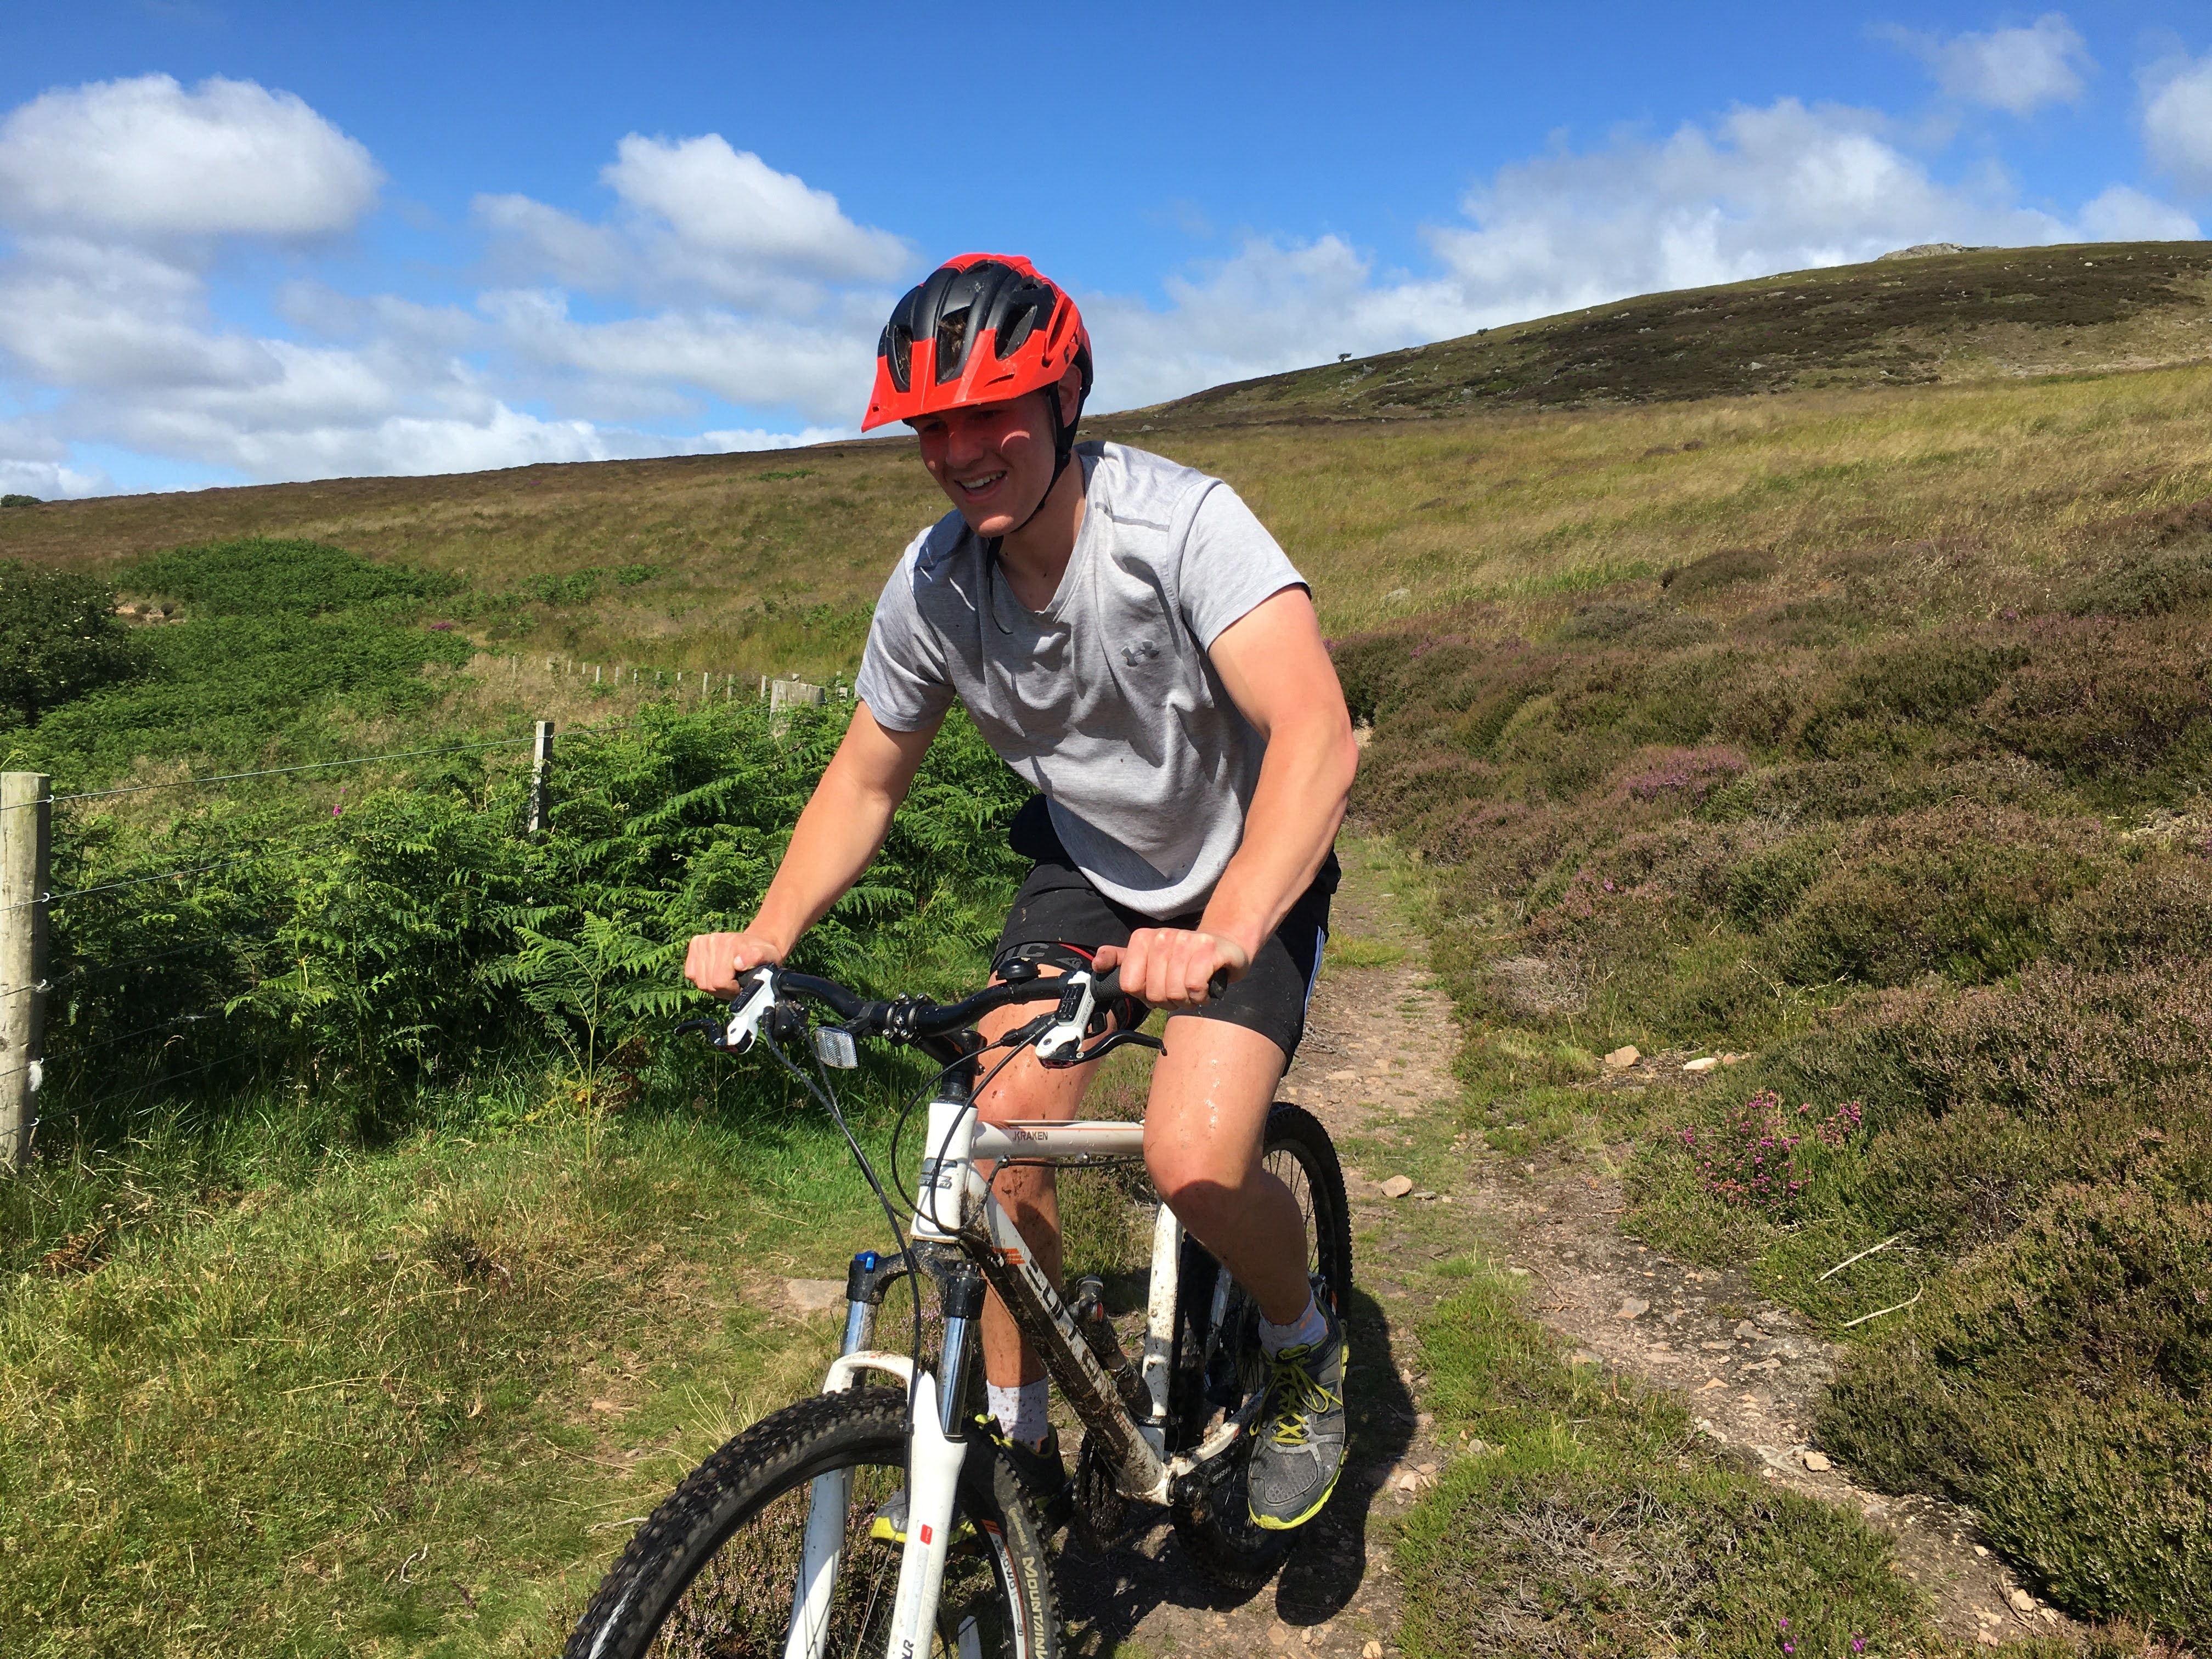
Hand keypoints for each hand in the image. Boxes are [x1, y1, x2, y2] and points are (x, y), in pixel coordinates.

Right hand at [684, 930, 783, 996]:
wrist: (753, 944)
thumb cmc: (762, 955)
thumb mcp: (770, 957)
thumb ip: (759, 958)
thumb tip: (738, 963)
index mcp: (731, 943)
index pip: (721, 982)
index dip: (732, 989)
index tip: (741, 984)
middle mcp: (713, 939)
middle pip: (709, 984)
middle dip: (723, 989)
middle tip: (735, 983)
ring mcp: (702, 941)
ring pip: (700, 982)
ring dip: (713, 986)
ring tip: (727, 978)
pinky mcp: (694, 945)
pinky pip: (691, 974)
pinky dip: (702, 979)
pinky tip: (714, 974)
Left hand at [1093, 928, 1250, 1010]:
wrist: (1224, 946)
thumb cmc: (1184, 960)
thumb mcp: (1148, 959)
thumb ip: (1121, 961)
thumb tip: (1097, 963)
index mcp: (1142, 938)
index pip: (1130, 986)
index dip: (1145, 995)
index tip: (1158, 986)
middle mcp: (1162, 936)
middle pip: (1153, 993)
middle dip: (1168, 1000)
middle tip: (1179, 989)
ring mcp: (1186, 940)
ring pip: (1174, 992)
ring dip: (1187, 1000)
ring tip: (1193, 988)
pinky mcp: (1208, 948)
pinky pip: (1194, 986)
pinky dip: (1201, 995)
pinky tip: (1205, 987)